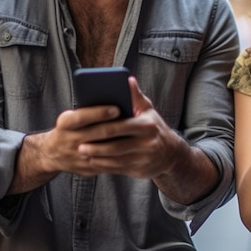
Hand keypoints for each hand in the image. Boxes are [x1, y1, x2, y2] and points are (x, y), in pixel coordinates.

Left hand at [39, 77, 181, 178]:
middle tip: (79, 145)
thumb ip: (135, 96)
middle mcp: (148, 143)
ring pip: (116, 160)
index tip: (88, 127)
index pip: (122, 126)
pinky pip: (119, 169)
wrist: (171, 154)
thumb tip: (127, 79)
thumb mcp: (148, 110)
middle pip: (117, 146)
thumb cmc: (154, 127)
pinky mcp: (140, 171)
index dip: (104, 126)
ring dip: (98, 158)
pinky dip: (105, 166)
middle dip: (97, 146)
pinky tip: (94, 161)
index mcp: (147, 126)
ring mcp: (144, 159)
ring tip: (83, 153)